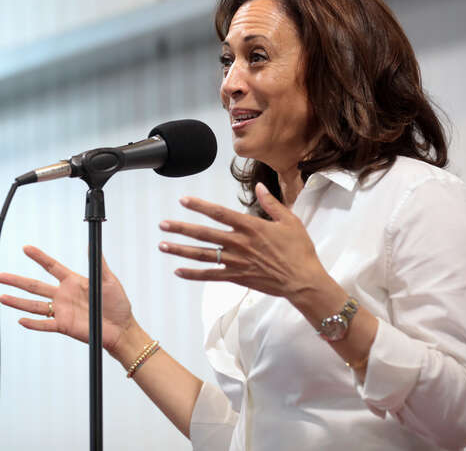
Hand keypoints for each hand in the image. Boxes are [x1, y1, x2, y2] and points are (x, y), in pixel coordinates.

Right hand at [0, 245, 135, 351]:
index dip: (39, 257)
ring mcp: (62, 311)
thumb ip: (99, 264)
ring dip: (18, 302)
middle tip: (2, 276)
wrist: (121, 328)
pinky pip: (45, 324)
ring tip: (2, 297)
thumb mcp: (109, 280)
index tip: (26, 248)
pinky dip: (33, 323)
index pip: (51, 266)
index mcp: (73, 281)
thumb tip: (93, 244)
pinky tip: (20, 320)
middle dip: (18, 280)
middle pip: (36, 286)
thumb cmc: (118, 304)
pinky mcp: (64, 326)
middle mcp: (64, 295)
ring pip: (35, 305)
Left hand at [158, 182, 327, 299]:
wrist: (303, 280)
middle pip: (204, 234)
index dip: (200, 206)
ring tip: (162, 245)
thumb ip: (271, 203)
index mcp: (251, 227)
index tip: (183, 200)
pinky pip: (210, 276)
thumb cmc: (299, 250)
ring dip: (181, 250)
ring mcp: (236, 261)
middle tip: (163, 224)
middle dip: (181, 228)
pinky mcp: (237, 277)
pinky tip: (178, 271)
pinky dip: (193, 274)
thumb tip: (259, 186)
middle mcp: (239, 243)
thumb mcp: (289, 220)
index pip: (219, 213)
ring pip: (202, 255)